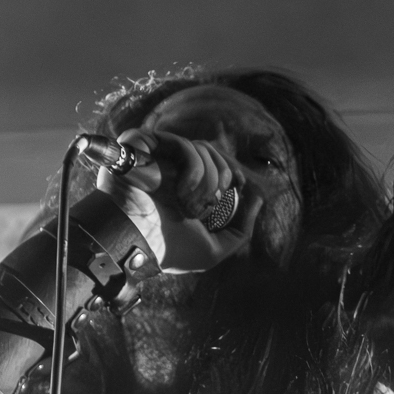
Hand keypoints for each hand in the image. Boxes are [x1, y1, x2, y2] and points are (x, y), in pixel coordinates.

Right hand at [101, 130, 254, 273]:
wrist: (135, 243)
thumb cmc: (167, 250)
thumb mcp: (212, 250)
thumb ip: (240, 230)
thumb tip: (258, 199)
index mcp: (184, 186)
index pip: (215, 163)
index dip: (231, 171)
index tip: (240, 186)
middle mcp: (170, 169)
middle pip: (212, 150)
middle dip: (223, 175)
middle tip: (214, 200)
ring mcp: (157, 156)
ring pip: (200, 146)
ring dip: (207, 177)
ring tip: (191, 202)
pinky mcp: (145, 147)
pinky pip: (180, 143)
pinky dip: (192, 166)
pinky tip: (181, 192)